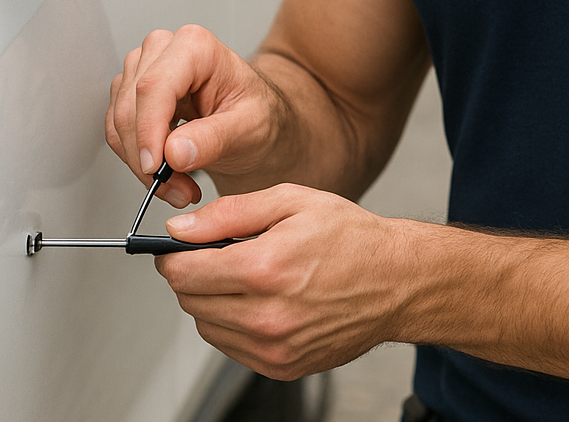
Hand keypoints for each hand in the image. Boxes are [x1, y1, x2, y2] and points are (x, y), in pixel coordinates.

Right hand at [106, 25, 281, 208]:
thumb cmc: (256, 112)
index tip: (155, 167)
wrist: (254, 118)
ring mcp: (144, 68)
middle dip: (148, 158)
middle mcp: (165, 49)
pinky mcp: (133, 92)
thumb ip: (214, 138)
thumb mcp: (249, 128)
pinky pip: (118, 131)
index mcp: (197, 47)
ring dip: (141, 164)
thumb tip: (174, 152)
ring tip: (179, 186)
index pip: (155, 86)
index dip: (148, 130)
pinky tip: (167, 174)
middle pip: (132, 106)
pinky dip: (136, 160)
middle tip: (178, 189)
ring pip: (120, 122)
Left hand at [157, 185, 410, 377]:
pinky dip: (233, 323)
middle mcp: (267, 315)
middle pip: (190, 301)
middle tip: (215, 254)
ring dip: (211, 300)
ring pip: (207, 327)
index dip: (172, 256)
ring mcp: (274, 348)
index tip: (177, 246)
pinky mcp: (281, 367)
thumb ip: (229, 212)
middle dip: (191, 275)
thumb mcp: (292, 200)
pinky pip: (231, 347)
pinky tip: (259, 299)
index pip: (184, 273)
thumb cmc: (351, 237)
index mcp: (266, 268)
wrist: (396, 281)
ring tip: (244, 275)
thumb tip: (181, 228)